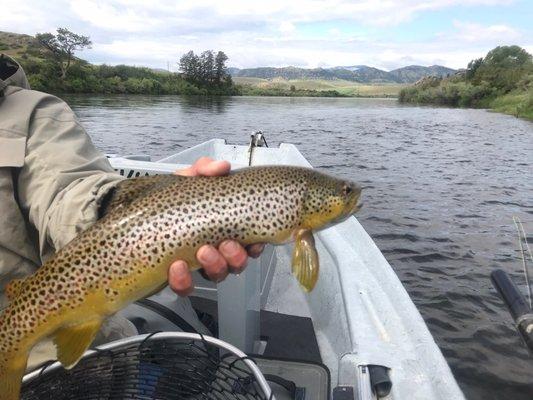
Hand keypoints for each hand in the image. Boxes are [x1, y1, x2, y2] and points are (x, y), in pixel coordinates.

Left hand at [168, 157, 264, 295]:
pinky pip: (185, 287)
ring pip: (217, 275)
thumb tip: (221, 167)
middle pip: (237, 263)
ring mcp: (196, 265)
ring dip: (215, 266)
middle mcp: (214, 249)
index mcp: (223, 227)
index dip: (256, 246)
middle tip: (226, 244)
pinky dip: (183, 280)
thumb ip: (204, 170)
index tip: (254, 241)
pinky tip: (176, 267)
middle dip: (236, 256)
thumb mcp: (186, 180)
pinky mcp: (176, 277)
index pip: (249, 243)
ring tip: (203, 251)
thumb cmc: (167, 199)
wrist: (131, 211)